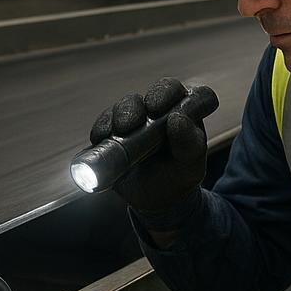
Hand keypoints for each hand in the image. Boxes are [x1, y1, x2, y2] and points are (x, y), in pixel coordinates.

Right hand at [88, 77, 208, 217]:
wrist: (156, 198)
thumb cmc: (179, 175)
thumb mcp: (189, 164)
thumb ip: (188, 143)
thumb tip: (177, 119)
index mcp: (187, 112)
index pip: (183, 92)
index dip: (169, 95)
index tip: (157, 110)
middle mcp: (162, 109)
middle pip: (153, 93)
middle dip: (138, 106)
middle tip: (133, 123)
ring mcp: (137, 117)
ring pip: (126, 105)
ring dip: (119, 115)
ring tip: (118, 132)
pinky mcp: (115, 130)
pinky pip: (105, 122)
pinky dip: (102, 128)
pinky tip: (101, 138)